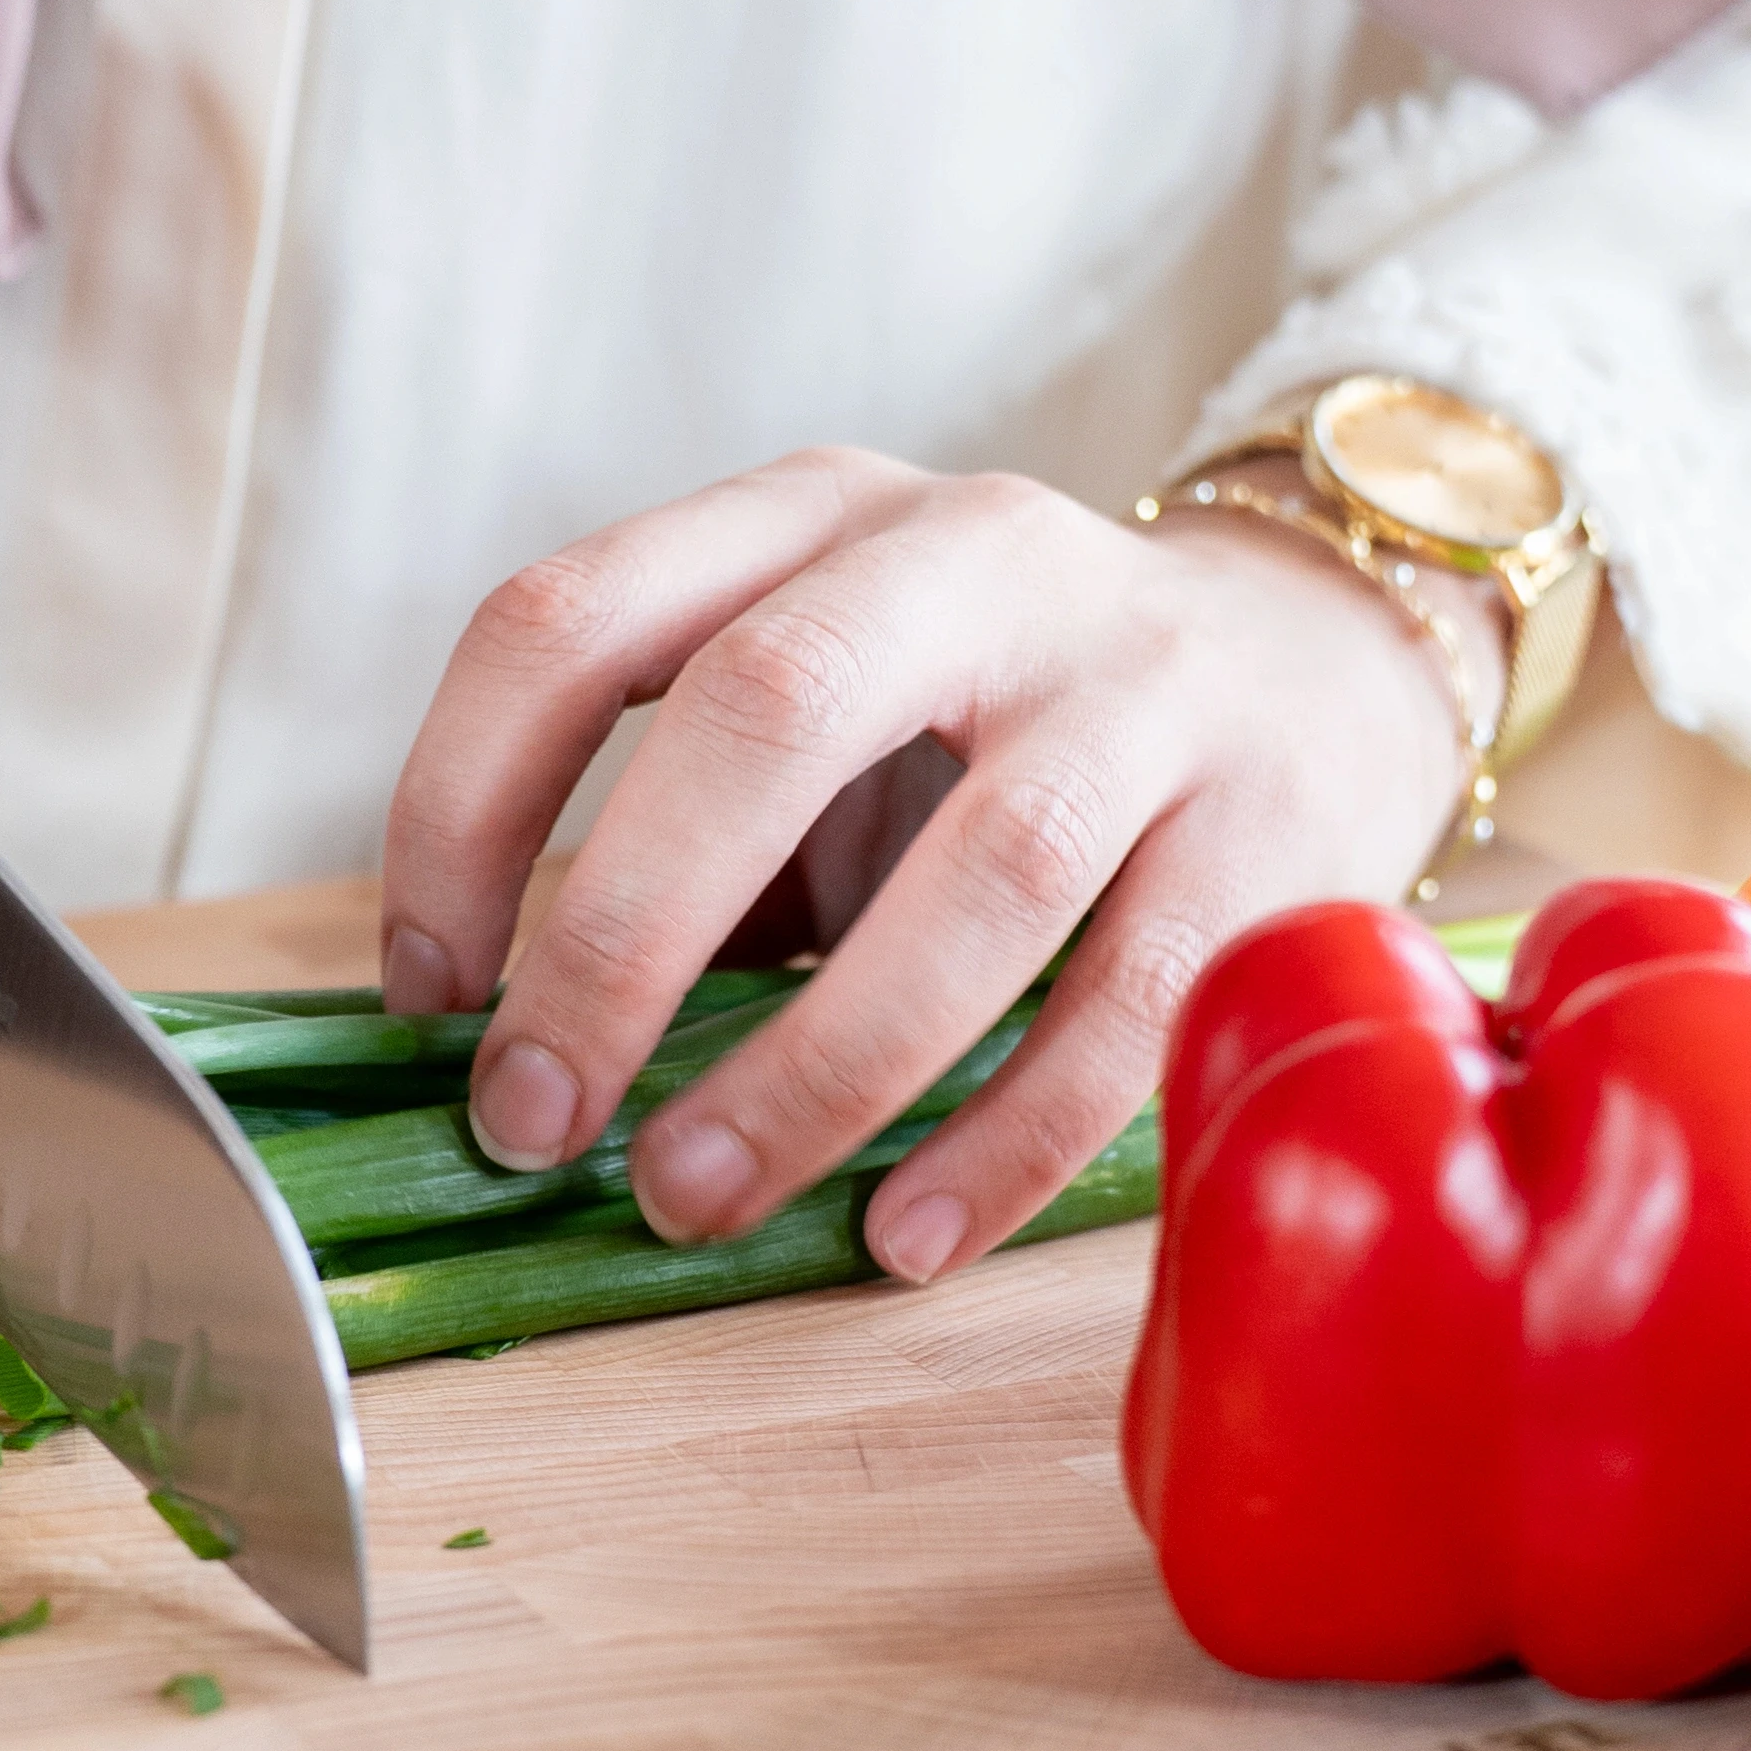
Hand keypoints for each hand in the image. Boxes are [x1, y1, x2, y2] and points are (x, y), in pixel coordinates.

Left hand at [376, 453, 1485, 1278]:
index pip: (574, 619)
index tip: (429, 993)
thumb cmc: (1003, 725)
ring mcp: (1143, 683)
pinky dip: (1004, 1138)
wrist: (1321, 663)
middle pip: (767, 711)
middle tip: (534, 1122)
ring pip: (983, 874)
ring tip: (696, 1195)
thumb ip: (694, 841)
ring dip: (813, 1065)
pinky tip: (904, 1235)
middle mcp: (974, 557)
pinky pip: (1132, 1002)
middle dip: (618, 937)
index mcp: (810, 516)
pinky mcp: (1273, 824)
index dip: (462, 808)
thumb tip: (504, 1054)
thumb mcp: (832, 711)